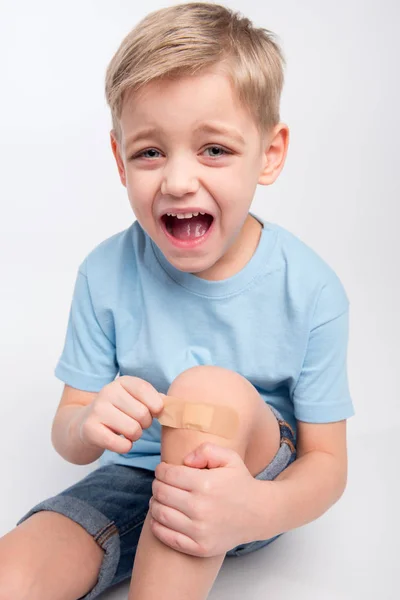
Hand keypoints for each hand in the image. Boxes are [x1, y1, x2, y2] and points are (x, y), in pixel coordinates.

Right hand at [76, 377, 163, 453]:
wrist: (84, 426)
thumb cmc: (118, 412)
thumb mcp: (134, 400)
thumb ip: (155, 399)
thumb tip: (173, 405)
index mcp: (122, 382)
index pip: (146, 391)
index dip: (156, 406)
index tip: (154, 412)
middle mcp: (107, 391)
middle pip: (143, 414)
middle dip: (144, 424)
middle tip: (136, 424)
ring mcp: (97, 410)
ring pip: (133, 430)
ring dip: (135, 436)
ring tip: (126, 432)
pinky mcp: (90, 429)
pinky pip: (121, 445)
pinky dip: (125, 447)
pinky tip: (119, 442)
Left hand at [149, 442, 259, 556]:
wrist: (258, 513)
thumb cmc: (239, 482)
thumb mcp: (229, 457)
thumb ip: (206, 450)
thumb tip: (185, 461)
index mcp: (206, 484)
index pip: (168, 475)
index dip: (161, 470)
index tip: (163, 470)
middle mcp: (201, 508)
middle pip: (161, 493)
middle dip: (157, 484)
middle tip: (161, 483)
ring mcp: (200, 531)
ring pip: (160, 514)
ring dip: (155, 503)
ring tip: (161, 498)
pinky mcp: (199, 547)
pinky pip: (166, 537)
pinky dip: (157, 525)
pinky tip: (161, 516)